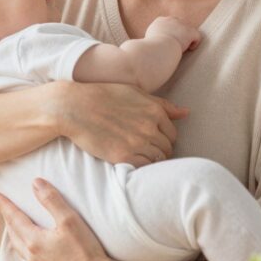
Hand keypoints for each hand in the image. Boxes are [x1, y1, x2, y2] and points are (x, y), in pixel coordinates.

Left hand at [0, 179, 113, 260]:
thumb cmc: (85, 250)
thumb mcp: (69, 219)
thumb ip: (51, 200)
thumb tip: (36, 184)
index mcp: (34, 241)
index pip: (14, 218)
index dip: (5, 205)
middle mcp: (32, 256)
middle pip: (14, 234)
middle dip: (8, 220)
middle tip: (5, 209)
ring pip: (20, 249)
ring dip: (16, 236)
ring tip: (16, 227)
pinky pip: (30, 260)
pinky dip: (27, 250)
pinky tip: (34, 249)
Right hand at [57, 82, 187, 166]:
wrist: (73, 107)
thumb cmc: (103, 96)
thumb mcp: (135, 93)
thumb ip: (162, 105)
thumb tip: (186, 113)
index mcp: (154, 110)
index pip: (172, 133)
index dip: (162, 138)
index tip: (150, 139)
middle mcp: (149, 127)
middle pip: (167, 148)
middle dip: (158, 150)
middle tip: (143, 149)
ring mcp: (137, 143)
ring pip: (157, 160)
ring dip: (150, 160)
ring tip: (136, 156)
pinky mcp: (123, 156)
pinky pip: (144, 168)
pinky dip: (140, 167)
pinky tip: (130, 160)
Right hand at [146, 16, 200, 51]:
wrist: (158, 49)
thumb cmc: (151, 50)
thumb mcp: (148, 42)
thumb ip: (152, 39)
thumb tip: (152, 45)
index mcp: (159, 21)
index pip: (169, 23)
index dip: (171, 32)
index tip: (169, 41)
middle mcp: (171, 19)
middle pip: (180, 24)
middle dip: (180, 33)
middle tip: (178, 45)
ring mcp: (182, 24)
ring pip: (189, 31)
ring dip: (187, 39)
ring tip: (183, 48)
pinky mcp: (190, 31)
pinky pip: (197, 37)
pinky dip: (194, 44)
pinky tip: (189, 49)